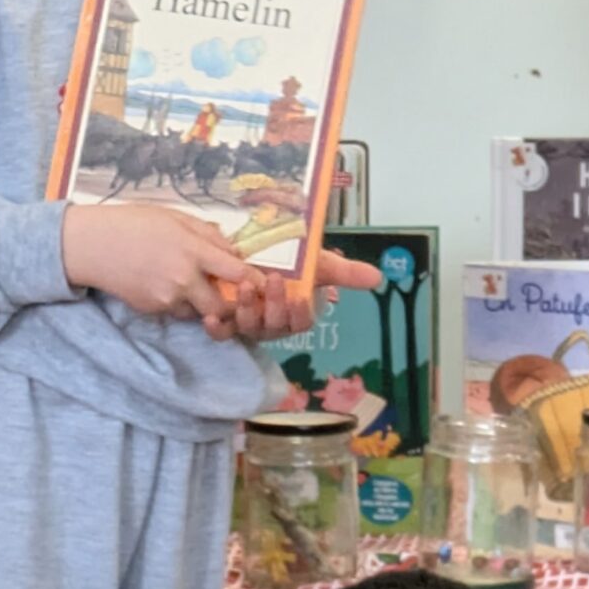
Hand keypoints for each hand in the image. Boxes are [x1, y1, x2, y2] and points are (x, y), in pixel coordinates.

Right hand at [63, 204, 249, 321]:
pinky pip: (177, 312)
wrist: (92, 245)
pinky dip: (180, 303)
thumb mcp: (176, 217)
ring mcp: (167, 299)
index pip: (237, 273)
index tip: (265, 283)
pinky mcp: (152, 310)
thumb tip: (234, 251)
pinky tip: (166, 283)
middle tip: (234, 296)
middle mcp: (183, 280)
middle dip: (231, 306)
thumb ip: (208, 235)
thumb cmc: (134, 223)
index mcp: (193, 251)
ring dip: (203, 304)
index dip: (255, 281)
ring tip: (193, 284)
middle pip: (222, 308)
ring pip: (199, 313)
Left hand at [203, 247, 383, 342]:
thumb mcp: (317, 264)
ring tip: (243, 287)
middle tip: (270, 281)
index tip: (298, 295)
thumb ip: (345, 272)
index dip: (299, 312)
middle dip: (273, 306)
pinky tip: (210, 317)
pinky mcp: (226, 322)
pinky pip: (222, 333)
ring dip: (246, 311)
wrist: (254, 255)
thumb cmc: (290, 263)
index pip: (301, 322)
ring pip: (249, 328)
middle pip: (274, 325)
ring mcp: (249, 325)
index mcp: (295, 314)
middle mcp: (273, 324)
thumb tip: (379, 277)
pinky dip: (216, 328)